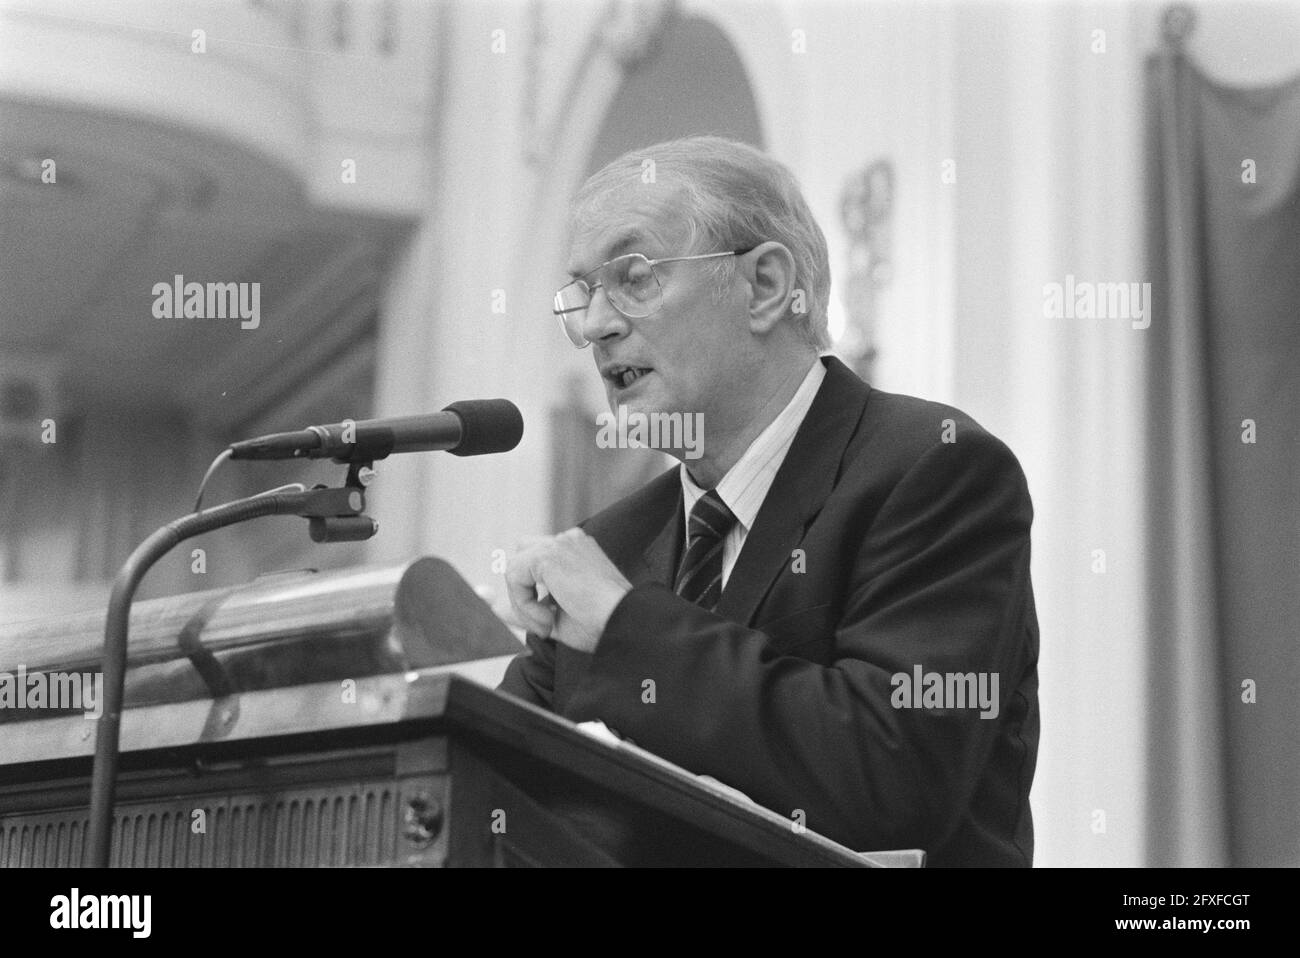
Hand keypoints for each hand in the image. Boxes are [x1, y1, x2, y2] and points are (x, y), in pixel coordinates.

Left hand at [505, 528, 632, 652]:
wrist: (623, 623)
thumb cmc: (600, 624)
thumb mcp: (554, 616)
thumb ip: (522, 605)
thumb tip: (483, 595)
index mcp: (577, 550)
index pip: (536, 558)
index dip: (527, 589)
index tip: (542, 621)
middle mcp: (569, 540)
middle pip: (521, 554)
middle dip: (522, 589)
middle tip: (546, 622)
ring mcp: (560, 543)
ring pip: (515, 568)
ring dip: (524, 602)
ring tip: (549, 624)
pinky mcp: (549, 555)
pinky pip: (514, 577)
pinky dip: (524, 604)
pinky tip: (549, 620)